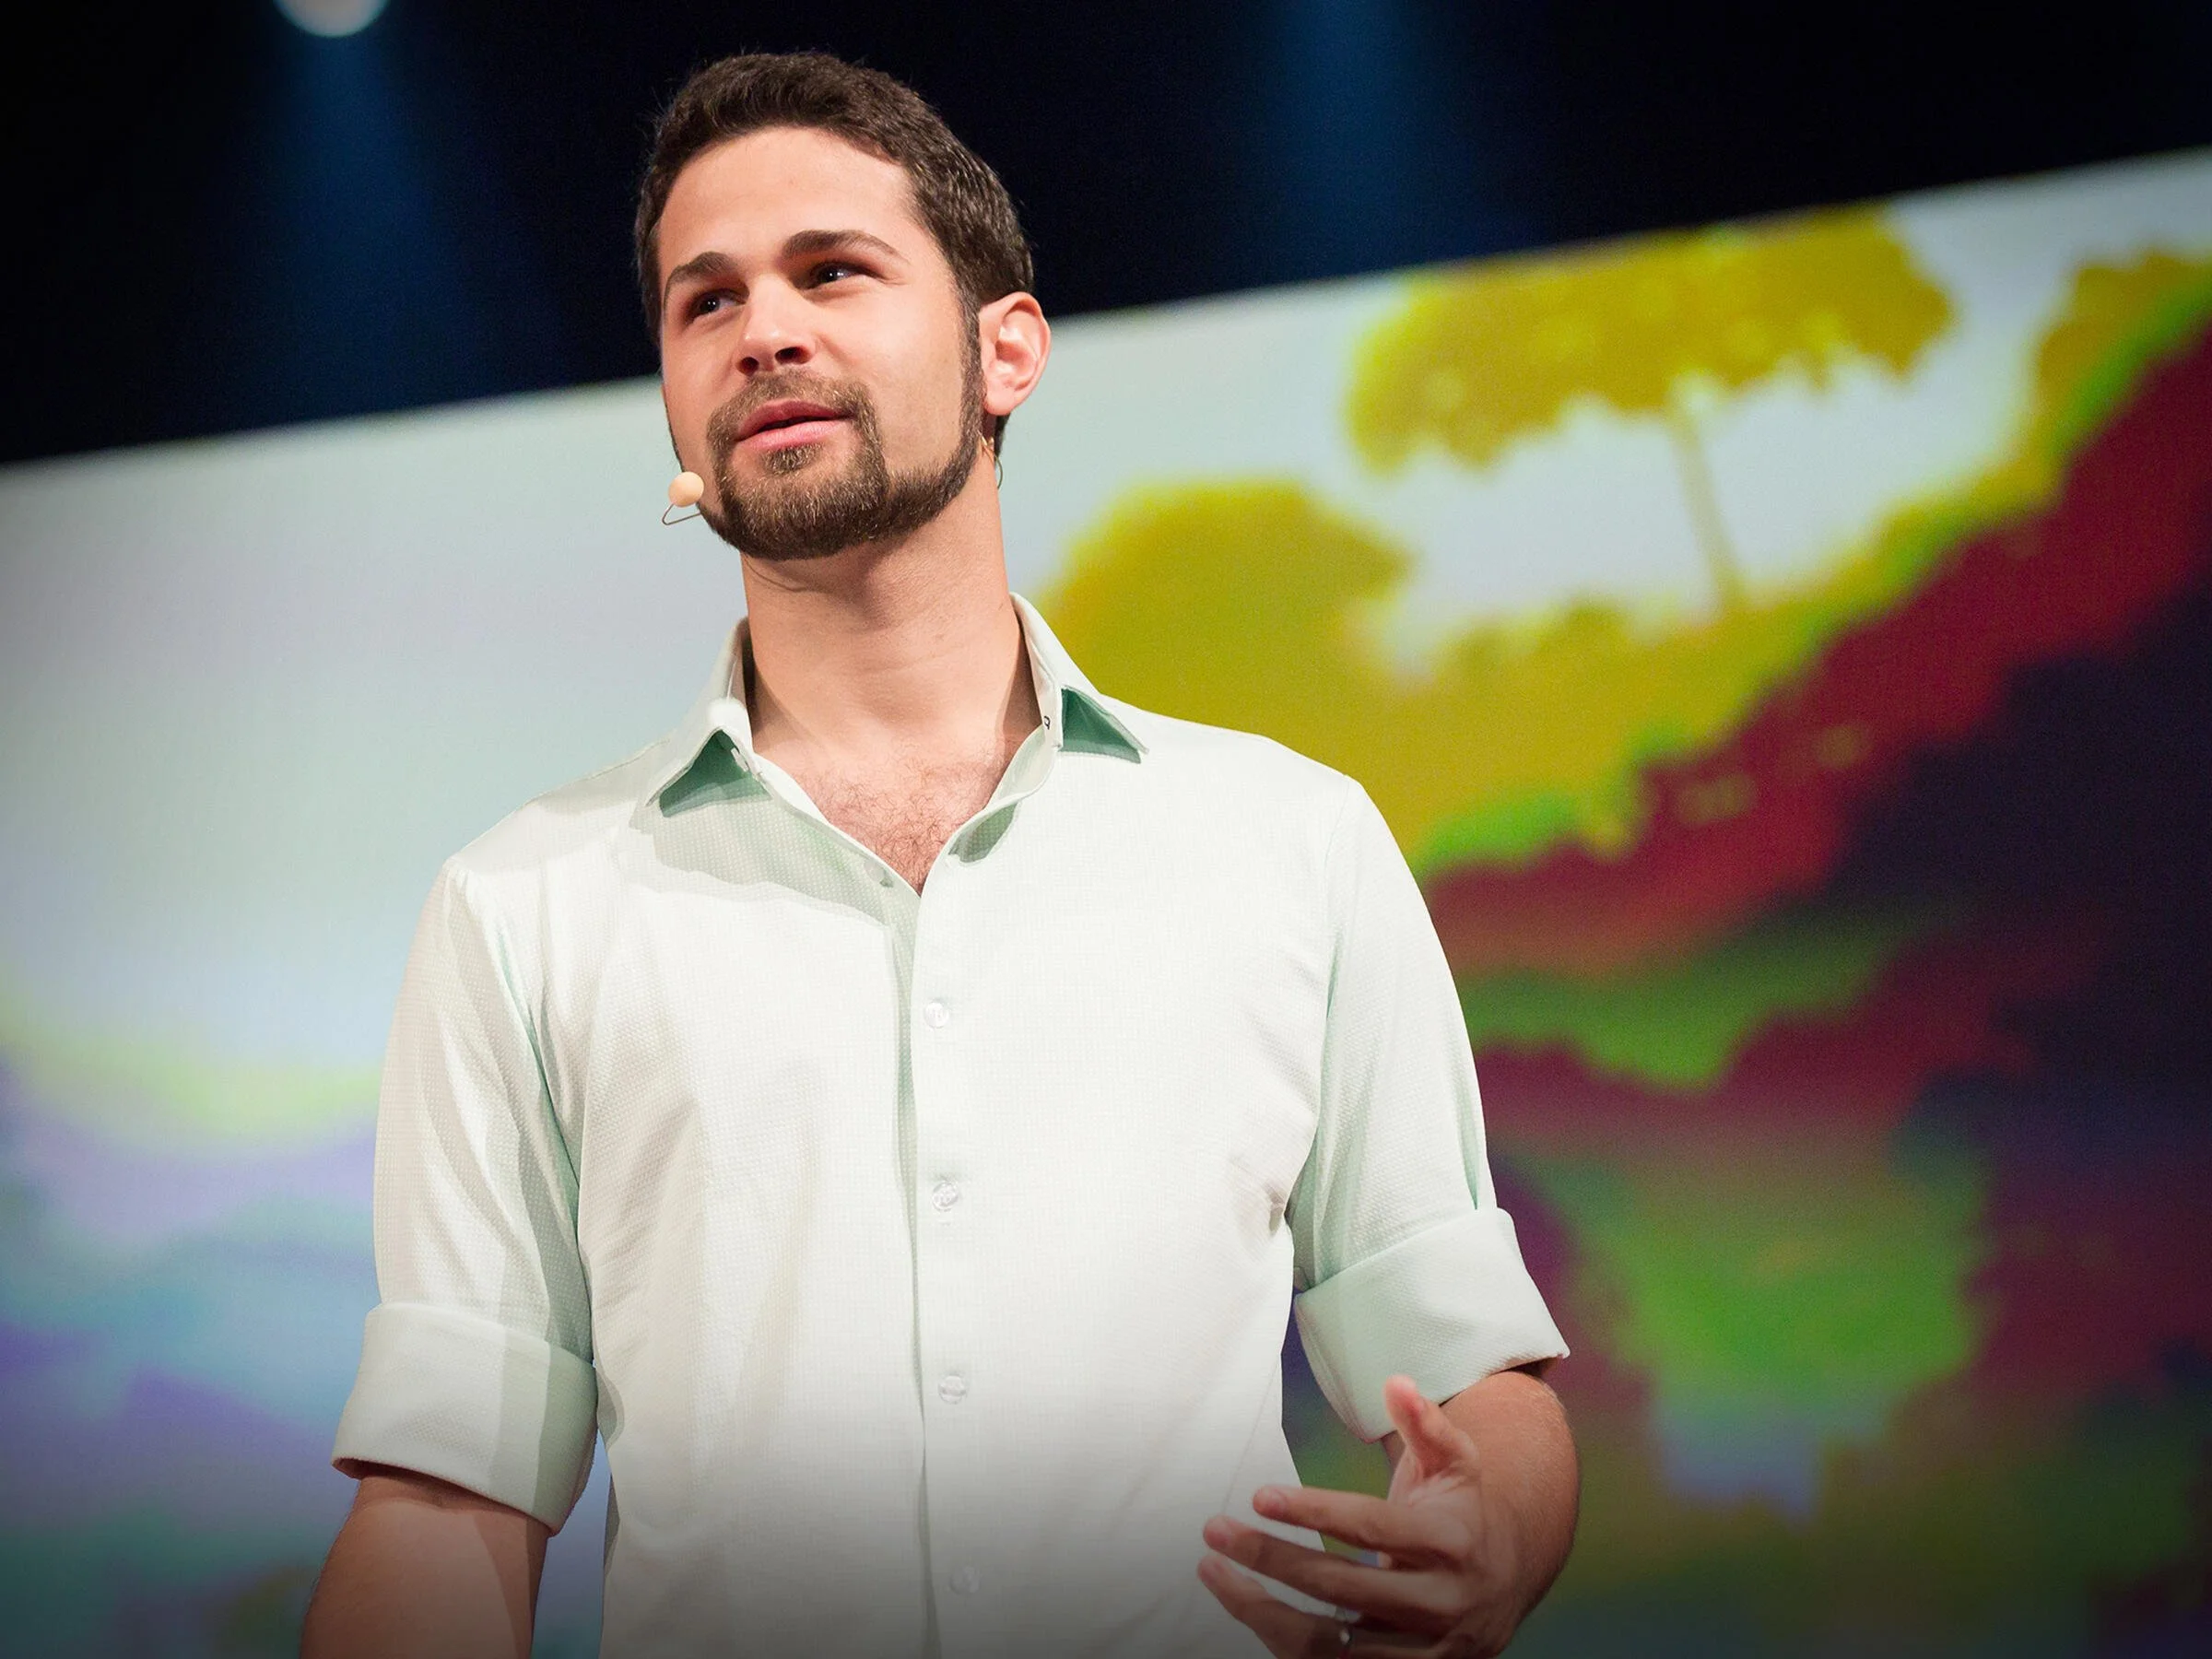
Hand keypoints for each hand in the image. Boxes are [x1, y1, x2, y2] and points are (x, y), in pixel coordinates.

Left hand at [1198, 1375, 1522, 1657]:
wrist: (1506, 1584)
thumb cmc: (1463, 1513)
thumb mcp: (1456, 1463)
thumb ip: (1426, 1424)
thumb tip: (1395, 1381)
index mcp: (1452, 1543)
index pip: (1373, 1528)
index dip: (1314, 1512)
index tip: (1259, 1496)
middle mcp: (1440, 1603)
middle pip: (1341, 1587)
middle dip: (1271, 1559)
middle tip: (1216, 1530)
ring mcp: (1421, 1649)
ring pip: (1328, 1645)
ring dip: (1260, 1610)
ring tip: (1214, 1572)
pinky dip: (1280, 1641)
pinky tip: (1247, 1606)